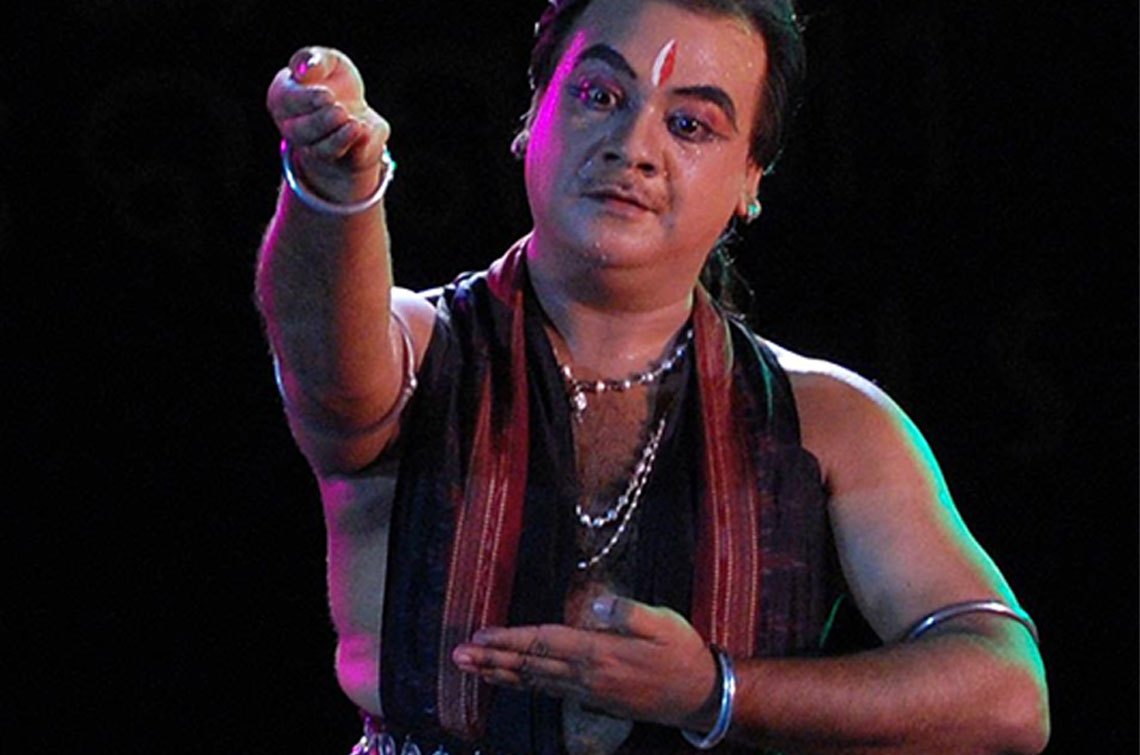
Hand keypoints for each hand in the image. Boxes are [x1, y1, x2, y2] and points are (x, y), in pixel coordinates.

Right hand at [266, 46, 390, 201]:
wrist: (354, 110)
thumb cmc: (332, 80)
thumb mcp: (327, 61)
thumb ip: (315, 59)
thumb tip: (303, 69)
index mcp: (282, 98)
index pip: (286, 100)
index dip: (306, 99)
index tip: (327, 95)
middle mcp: (293, 128)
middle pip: (301, 131)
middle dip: (321, 121)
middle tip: (339, 110)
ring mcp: (315, 148)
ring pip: (321, 149)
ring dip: (338, 138)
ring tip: (354, 123)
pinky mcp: (342, 160)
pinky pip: (345, 158)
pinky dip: (355, 146)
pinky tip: (363, 132)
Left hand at [451, 594, 718, 728]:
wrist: (702, 695)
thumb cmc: (683, 652)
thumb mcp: (663, 623)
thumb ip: (627, 612)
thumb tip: (593, 602)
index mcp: (599, 652)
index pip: (543, 642)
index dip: (509, 639)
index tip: (480, 635)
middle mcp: (587, 676)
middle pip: (529, 667)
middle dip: (491, 660)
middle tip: (457, 657)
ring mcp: (589, 692)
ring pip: (534, 683)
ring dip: (500, 676)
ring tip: (472, 670)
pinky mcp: (595, 701)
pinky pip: (549, 693)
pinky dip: (524, 687)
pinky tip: (511, 683)